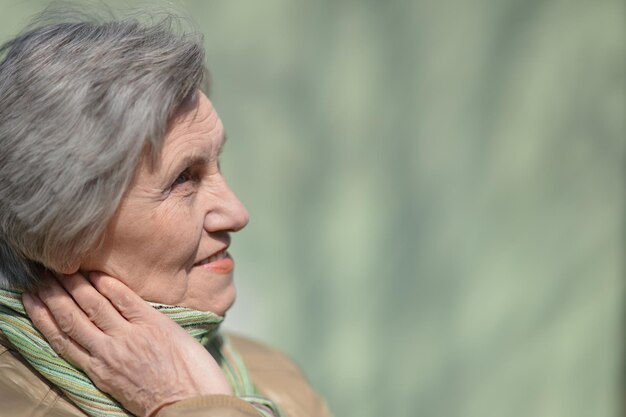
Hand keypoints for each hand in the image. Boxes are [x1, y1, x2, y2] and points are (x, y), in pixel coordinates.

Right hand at [22, 272, 230, 416]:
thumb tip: (101, 341)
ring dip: (75, 284)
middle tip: (42, 275)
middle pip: (71, 318)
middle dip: (53, 294)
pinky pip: (124, 299)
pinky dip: (108, 284)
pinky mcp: (152, 324)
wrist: (191, 404)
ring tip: (63, 268)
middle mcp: (107, 352)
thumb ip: (108, 364)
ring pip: (92, 305)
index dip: (43, 317)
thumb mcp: (122, 386)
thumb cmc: (162, 398)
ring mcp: (129, 336)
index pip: (62, 339)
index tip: (32, 299)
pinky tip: (97, 273)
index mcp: (98, 371)